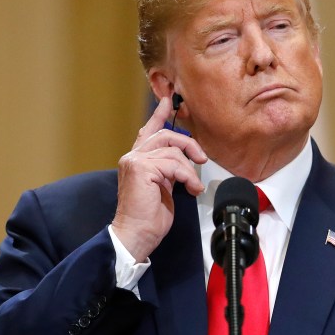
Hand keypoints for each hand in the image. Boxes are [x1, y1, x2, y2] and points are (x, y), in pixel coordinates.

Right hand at [111, 96, 206, 261]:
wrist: (136, 234)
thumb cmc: (149, 217)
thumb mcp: (163, 187)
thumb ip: (168, 170)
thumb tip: (184, 161)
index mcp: (137, 160)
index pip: (149, 131)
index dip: (160, 115)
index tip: (168, 100)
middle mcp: (133, 157)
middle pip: (166, 136)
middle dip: (189, 145)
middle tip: (201, 159)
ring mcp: (135, 161)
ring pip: (173, 151)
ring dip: (189, 170)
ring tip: (193, 186)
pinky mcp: (141, 169)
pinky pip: (173, 164)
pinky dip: (186, 177)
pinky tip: (189, 189)